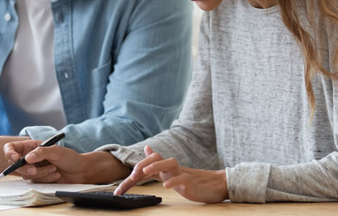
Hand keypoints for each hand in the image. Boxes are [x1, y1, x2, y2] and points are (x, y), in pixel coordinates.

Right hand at [2, 140, 93, 182]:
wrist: (80, 171)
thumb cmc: (70, 157)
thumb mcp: (56, 151)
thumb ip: (41, 153)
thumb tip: (27, 158)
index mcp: (32, 146)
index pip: (12, 148)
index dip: (9, 153)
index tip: (15, 158)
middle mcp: (30, 157)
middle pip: (15, 164)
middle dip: (24, 168)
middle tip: (34, 170)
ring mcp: (33, 169)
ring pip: (26, 175)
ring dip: (41, 173)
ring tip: (54, 169)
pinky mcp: (38, 179)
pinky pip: (35, 181)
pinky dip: (45, 179)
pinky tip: (55, 175)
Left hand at [114, 146, 228, 202]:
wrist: (218, 184)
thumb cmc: (194, 181)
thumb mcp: (172, 172)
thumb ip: (159, 163)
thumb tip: (147, 148)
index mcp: (166, 169)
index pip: (146, 166)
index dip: (132, 175)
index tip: (119, 189)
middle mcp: (173, 168)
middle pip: (155, 159)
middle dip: (140, 166)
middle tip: (131, 177)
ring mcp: (182, 173)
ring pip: (169, 163)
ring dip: (155, 166)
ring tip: (144, 172)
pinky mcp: (191, 181)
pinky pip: (182, 178)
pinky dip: (173, 181)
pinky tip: (166, 186)